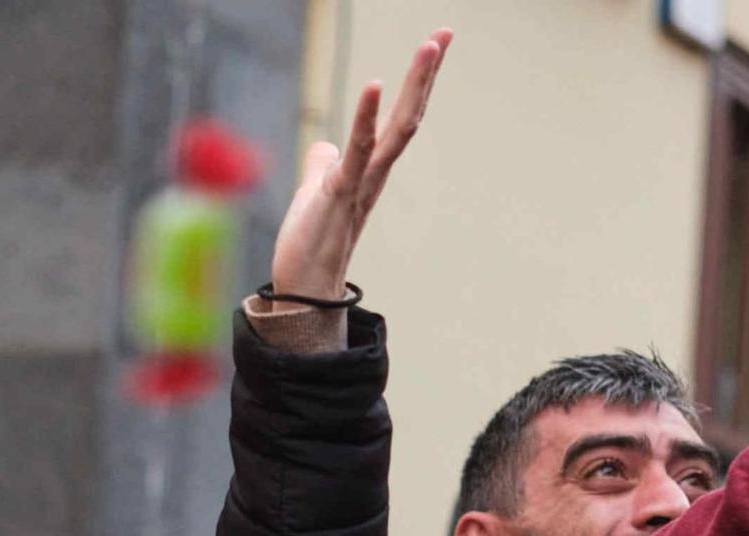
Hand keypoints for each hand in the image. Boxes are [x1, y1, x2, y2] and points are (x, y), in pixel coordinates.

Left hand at [267, 27, 450, 299]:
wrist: (303, 290)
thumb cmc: (310, 245)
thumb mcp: (315, 194)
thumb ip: (323, 167)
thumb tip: (326, 147)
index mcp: (370, 169)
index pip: (398, 117)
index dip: (417, 81)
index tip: (435, 43)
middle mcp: (375, 173)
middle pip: (409, 115)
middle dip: (426, 74)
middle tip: (445, 33)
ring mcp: (361, 183)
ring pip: (396, 129)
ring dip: (414, 86)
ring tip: (429, 48)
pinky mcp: (339, 193)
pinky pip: (358, 151)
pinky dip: (367, 117)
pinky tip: (375, 85)